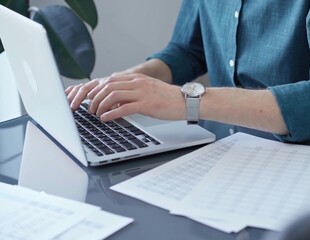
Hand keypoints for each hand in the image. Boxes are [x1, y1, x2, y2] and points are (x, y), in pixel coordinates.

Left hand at [65, 73, 184, 121]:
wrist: (185, 101)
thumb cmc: (166, 99)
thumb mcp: (146, 91)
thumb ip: (130, 93)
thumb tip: (112, 102)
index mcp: (135, 78)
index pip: (107, 80)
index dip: (93, 89)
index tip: (84, 98)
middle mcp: (136, 82)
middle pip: (106, 86)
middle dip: (92, 97)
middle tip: (86, 108)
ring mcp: (142, 92)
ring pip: (112, 95)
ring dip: (99, 105)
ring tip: (95, 114)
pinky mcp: (147, 104)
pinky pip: (124, 107)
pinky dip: (111, 113)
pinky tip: (105, 119)